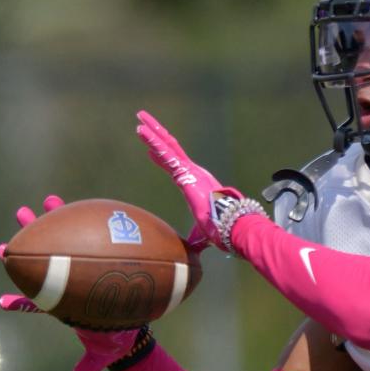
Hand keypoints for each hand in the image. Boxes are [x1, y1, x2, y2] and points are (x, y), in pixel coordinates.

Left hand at [0, 194, 139, 370]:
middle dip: (20, 254)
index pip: (38, 305)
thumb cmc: (112, 337)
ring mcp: (75, 265)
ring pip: (53, 243)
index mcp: (63, 306)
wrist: (127, 321)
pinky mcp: (90, 250)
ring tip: (24, 211)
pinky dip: (67, 215)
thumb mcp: (99, 357)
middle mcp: (65, 282)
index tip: (1, 302)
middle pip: (39, 267)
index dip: (19, 304)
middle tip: (3, 245)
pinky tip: (55, 201)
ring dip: (38, 227)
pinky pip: (77, 230)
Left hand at [136, 110, 242, 251]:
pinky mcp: (185, 172)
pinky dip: (153, 141)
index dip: (162, 157)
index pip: (175, 167)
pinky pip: (166, 153)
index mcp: (196, 183)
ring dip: (152, 132)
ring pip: (167, 146)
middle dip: (156, 135)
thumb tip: (192, 252)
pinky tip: (141, 131)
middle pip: (171, 149)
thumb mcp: (202, 233)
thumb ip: (196, 239)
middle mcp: (193, 172)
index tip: (150, 150)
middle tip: (142, 122)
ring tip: (139, 119)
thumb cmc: (221, 228)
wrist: (230, 224)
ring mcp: (189, 170)